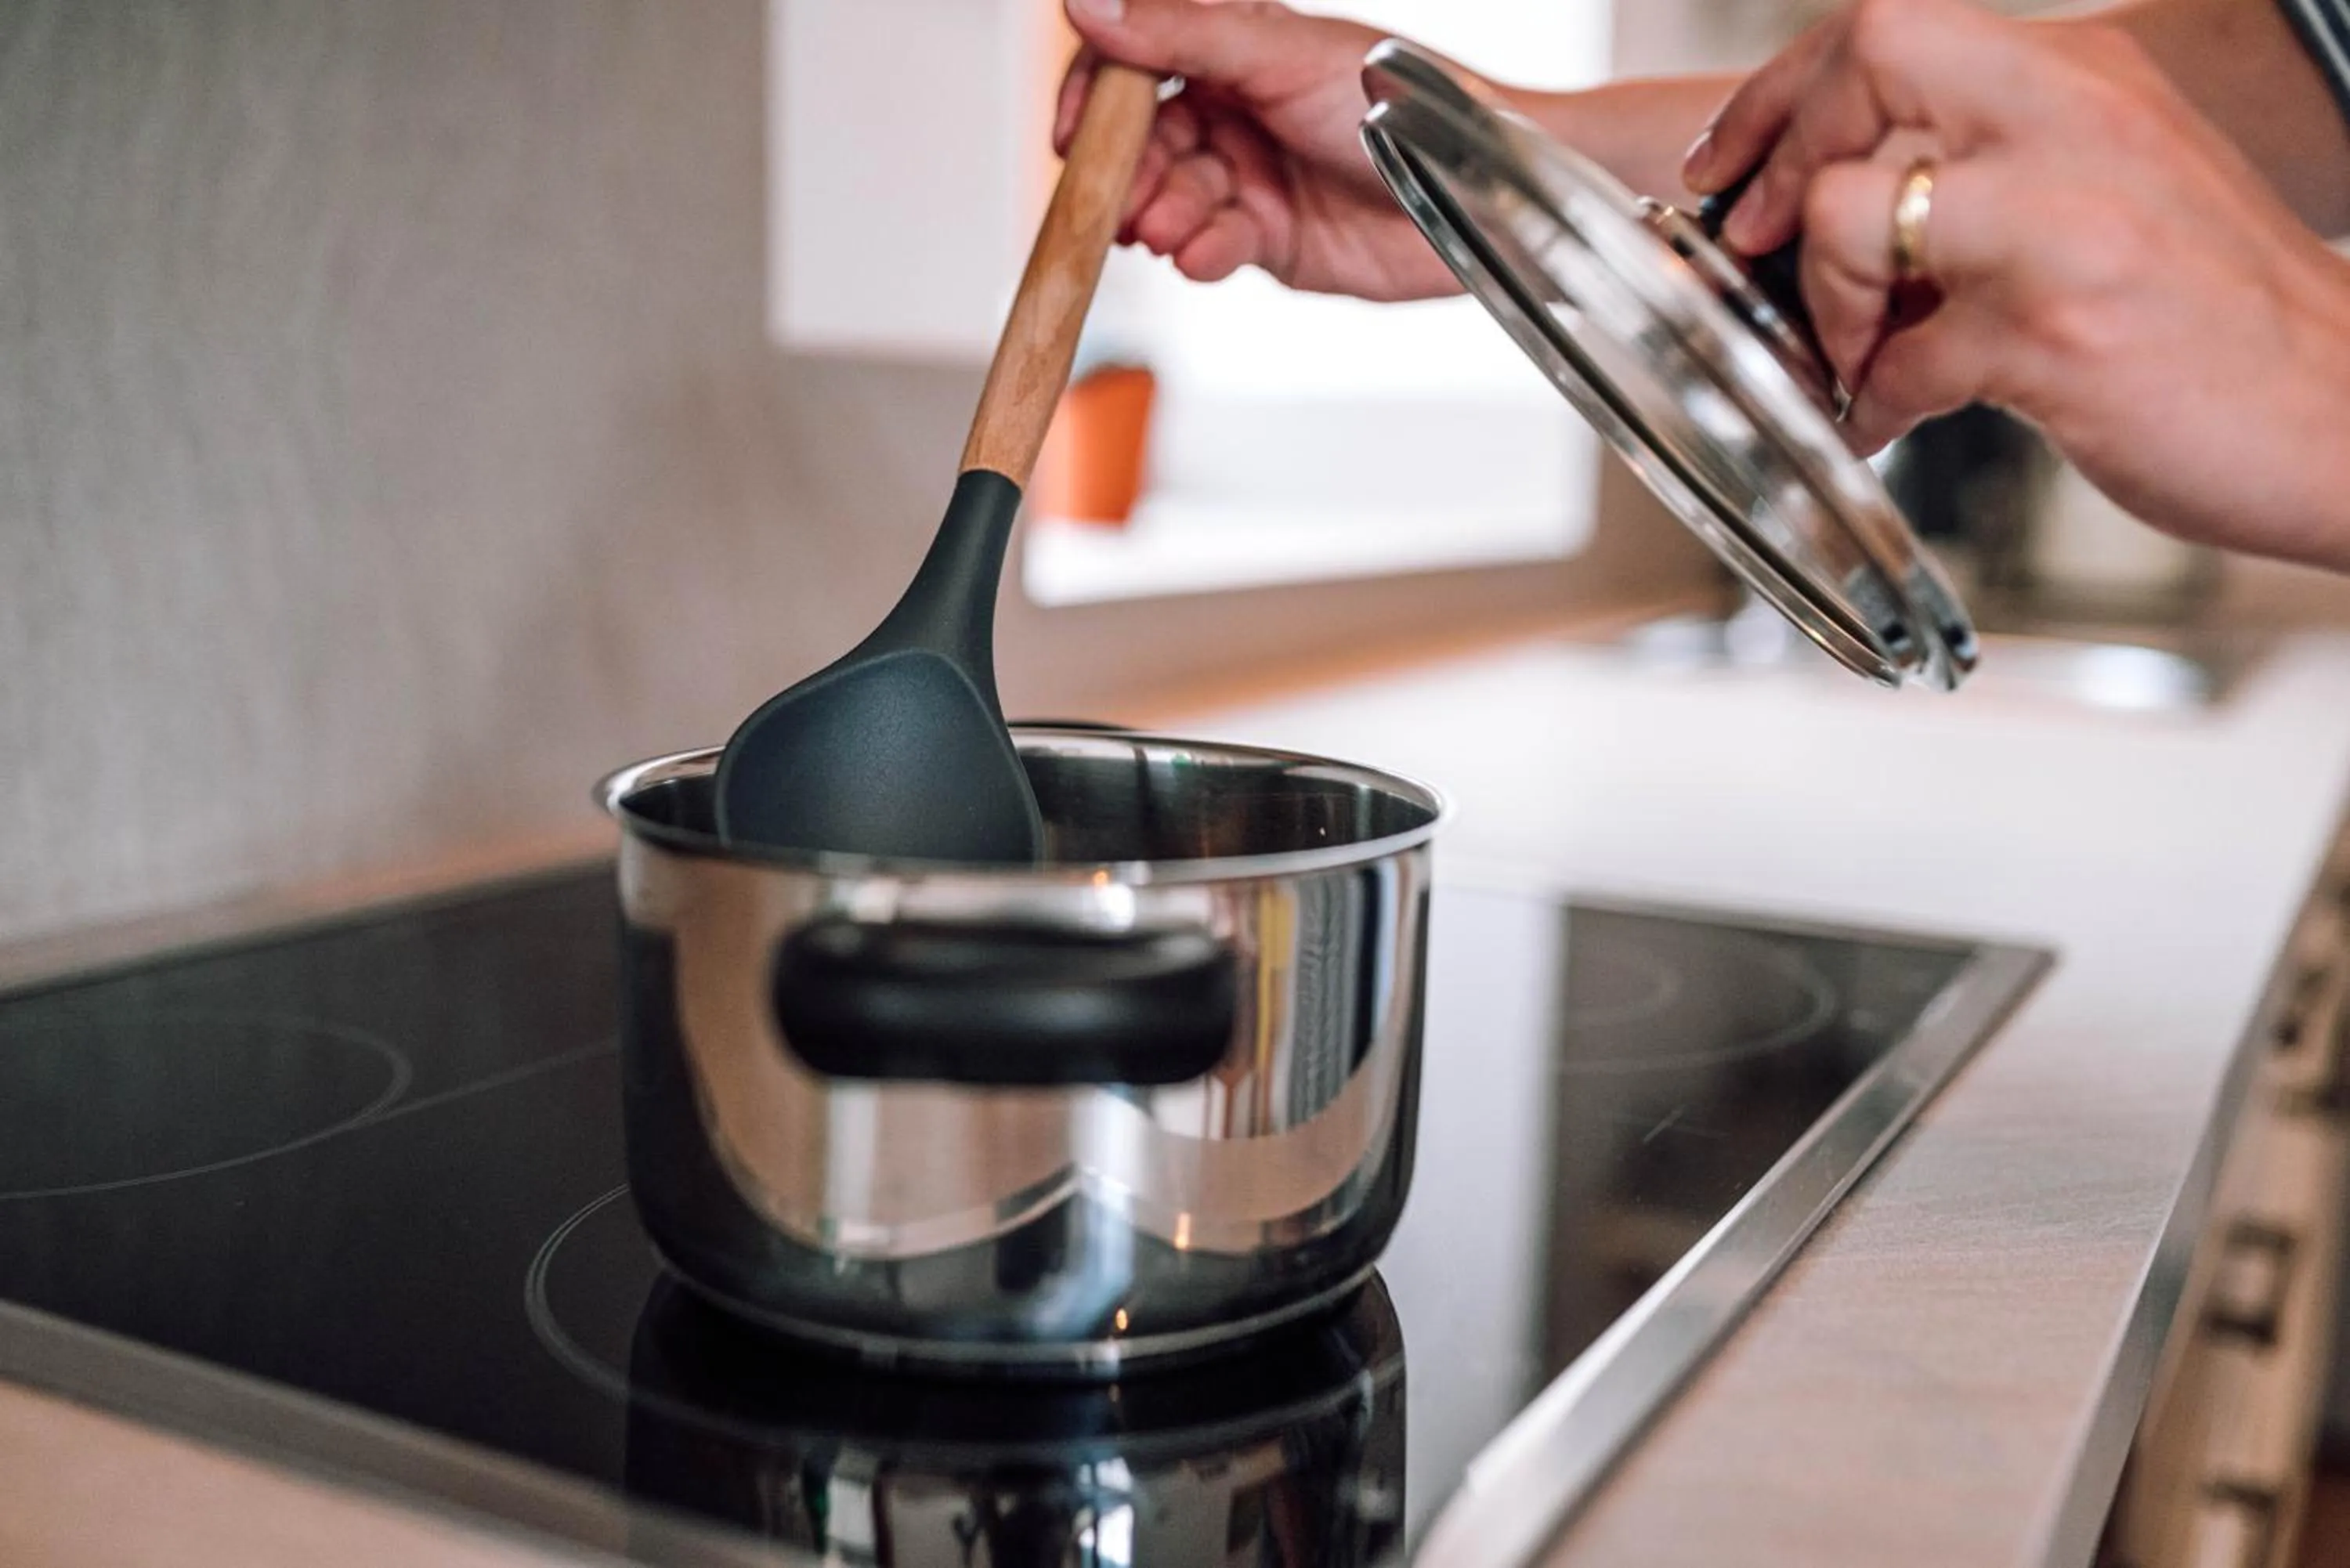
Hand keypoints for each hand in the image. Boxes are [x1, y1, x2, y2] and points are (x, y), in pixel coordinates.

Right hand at [1056, 0, 1462, 300]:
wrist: (1473, 187)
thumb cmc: (1403, 100)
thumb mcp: (1280, 53)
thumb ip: (1181, 33)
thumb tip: (1087, 3)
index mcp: (1232, 49)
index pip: (1131, 64)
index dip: (1092, 97)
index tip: (1070, 134)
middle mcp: (1232, 111)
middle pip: (1140, 143)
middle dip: (1127, 174)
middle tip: (1121, 201)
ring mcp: (1247, 176)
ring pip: (1170, 199)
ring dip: (1164, 215)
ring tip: (1172, 228)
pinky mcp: (1267, 239)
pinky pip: (1210, 246)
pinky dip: (1202, 251)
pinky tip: (1208, 252)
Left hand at [1685, 0, 2349, 566]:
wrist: (2340, 415)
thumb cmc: (2220, 318)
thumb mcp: (2117, 187)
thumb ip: (1997, 167)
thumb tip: (1849, 191)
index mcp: (2087, 80)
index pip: (1896, 25)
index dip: (1787, 89)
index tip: (1736, 158)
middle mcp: (2079, 125)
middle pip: (1873, 54)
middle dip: (1783, 146)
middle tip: (1765, 231)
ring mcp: (2065, 227)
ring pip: (1854, 213)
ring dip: (1824, 302)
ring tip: (1857, 355)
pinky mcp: (2054, 336)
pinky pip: (1898, 361)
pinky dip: (1871, 402)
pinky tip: (1889, 417)